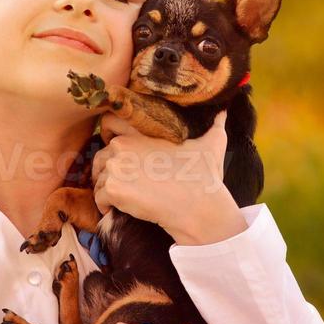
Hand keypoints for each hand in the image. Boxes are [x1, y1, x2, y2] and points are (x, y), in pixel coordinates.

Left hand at [92, 111, 246, 244]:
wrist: (199, 206)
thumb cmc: (204, 176)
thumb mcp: (211, 144)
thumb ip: (215, 125)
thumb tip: (225, 112)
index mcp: (139, 133)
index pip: (108, 126)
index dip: (110, 141)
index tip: (120, 159)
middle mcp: (122, 146)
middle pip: (100, 158)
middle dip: (108, 172)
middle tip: (125, 186)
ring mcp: (116, 168)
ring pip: (99, 181)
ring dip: (108, 192)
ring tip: (128, 201)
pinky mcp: (113, 190)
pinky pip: (99, 199)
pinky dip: (107, 208)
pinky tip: (123, 211)